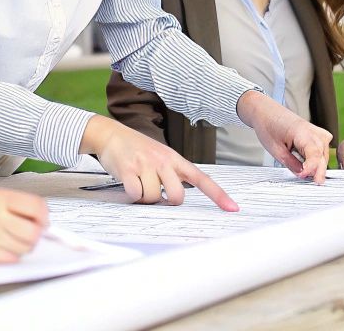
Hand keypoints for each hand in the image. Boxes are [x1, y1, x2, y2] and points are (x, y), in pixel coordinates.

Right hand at [0, 189, 46, 262]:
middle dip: (35, 234)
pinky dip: (11, 254)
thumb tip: (44, 219)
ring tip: (10, 237)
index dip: (44, 215)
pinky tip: (1, 245)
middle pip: (33, 232)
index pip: (35, 206)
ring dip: (23, 245)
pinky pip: (12, 258)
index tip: (43, 220)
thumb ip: (19, 205)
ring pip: (25, 247)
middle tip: (29, 231)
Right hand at [83, 115, 237, 209]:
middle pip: (178, 197)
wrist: (111, 134)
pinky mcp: (128, 169)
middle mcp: (163, 161)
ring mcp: (146, 164)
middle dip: (168, 202)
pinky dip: (132, 194)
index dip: (218, 195)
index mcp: (175, 159)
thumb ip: (172, 175)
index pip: (202, 179)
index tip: (233, 209)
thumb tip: (177, 201)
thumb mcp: (160, 156)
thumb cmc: (138, 150)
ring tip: (138, 182)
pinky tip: (129, 182)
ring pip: (155, 198)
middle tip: (158, 194)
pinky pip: (136, 194)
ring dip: (146, 197)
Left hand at [236, 90, 330, 182]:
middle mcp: (313, 131)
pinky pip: (322, 149)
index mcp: (302, 132)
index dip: (311, 167)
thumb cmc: (268, 127)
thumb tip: (302, 175)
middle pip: (321, 155)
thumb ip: (291, 163)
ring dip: (319, 165)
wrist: (266, 112)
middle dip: (319, 170)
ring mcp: (317, 131)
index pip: (314, 154)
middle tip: (316, 183)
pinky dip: (319, 158)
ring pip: (324, 153)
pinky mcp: (316, 133)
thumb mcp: (275, 149)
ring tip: (310, 175)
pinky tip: (311, 164)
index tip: (305, 176)